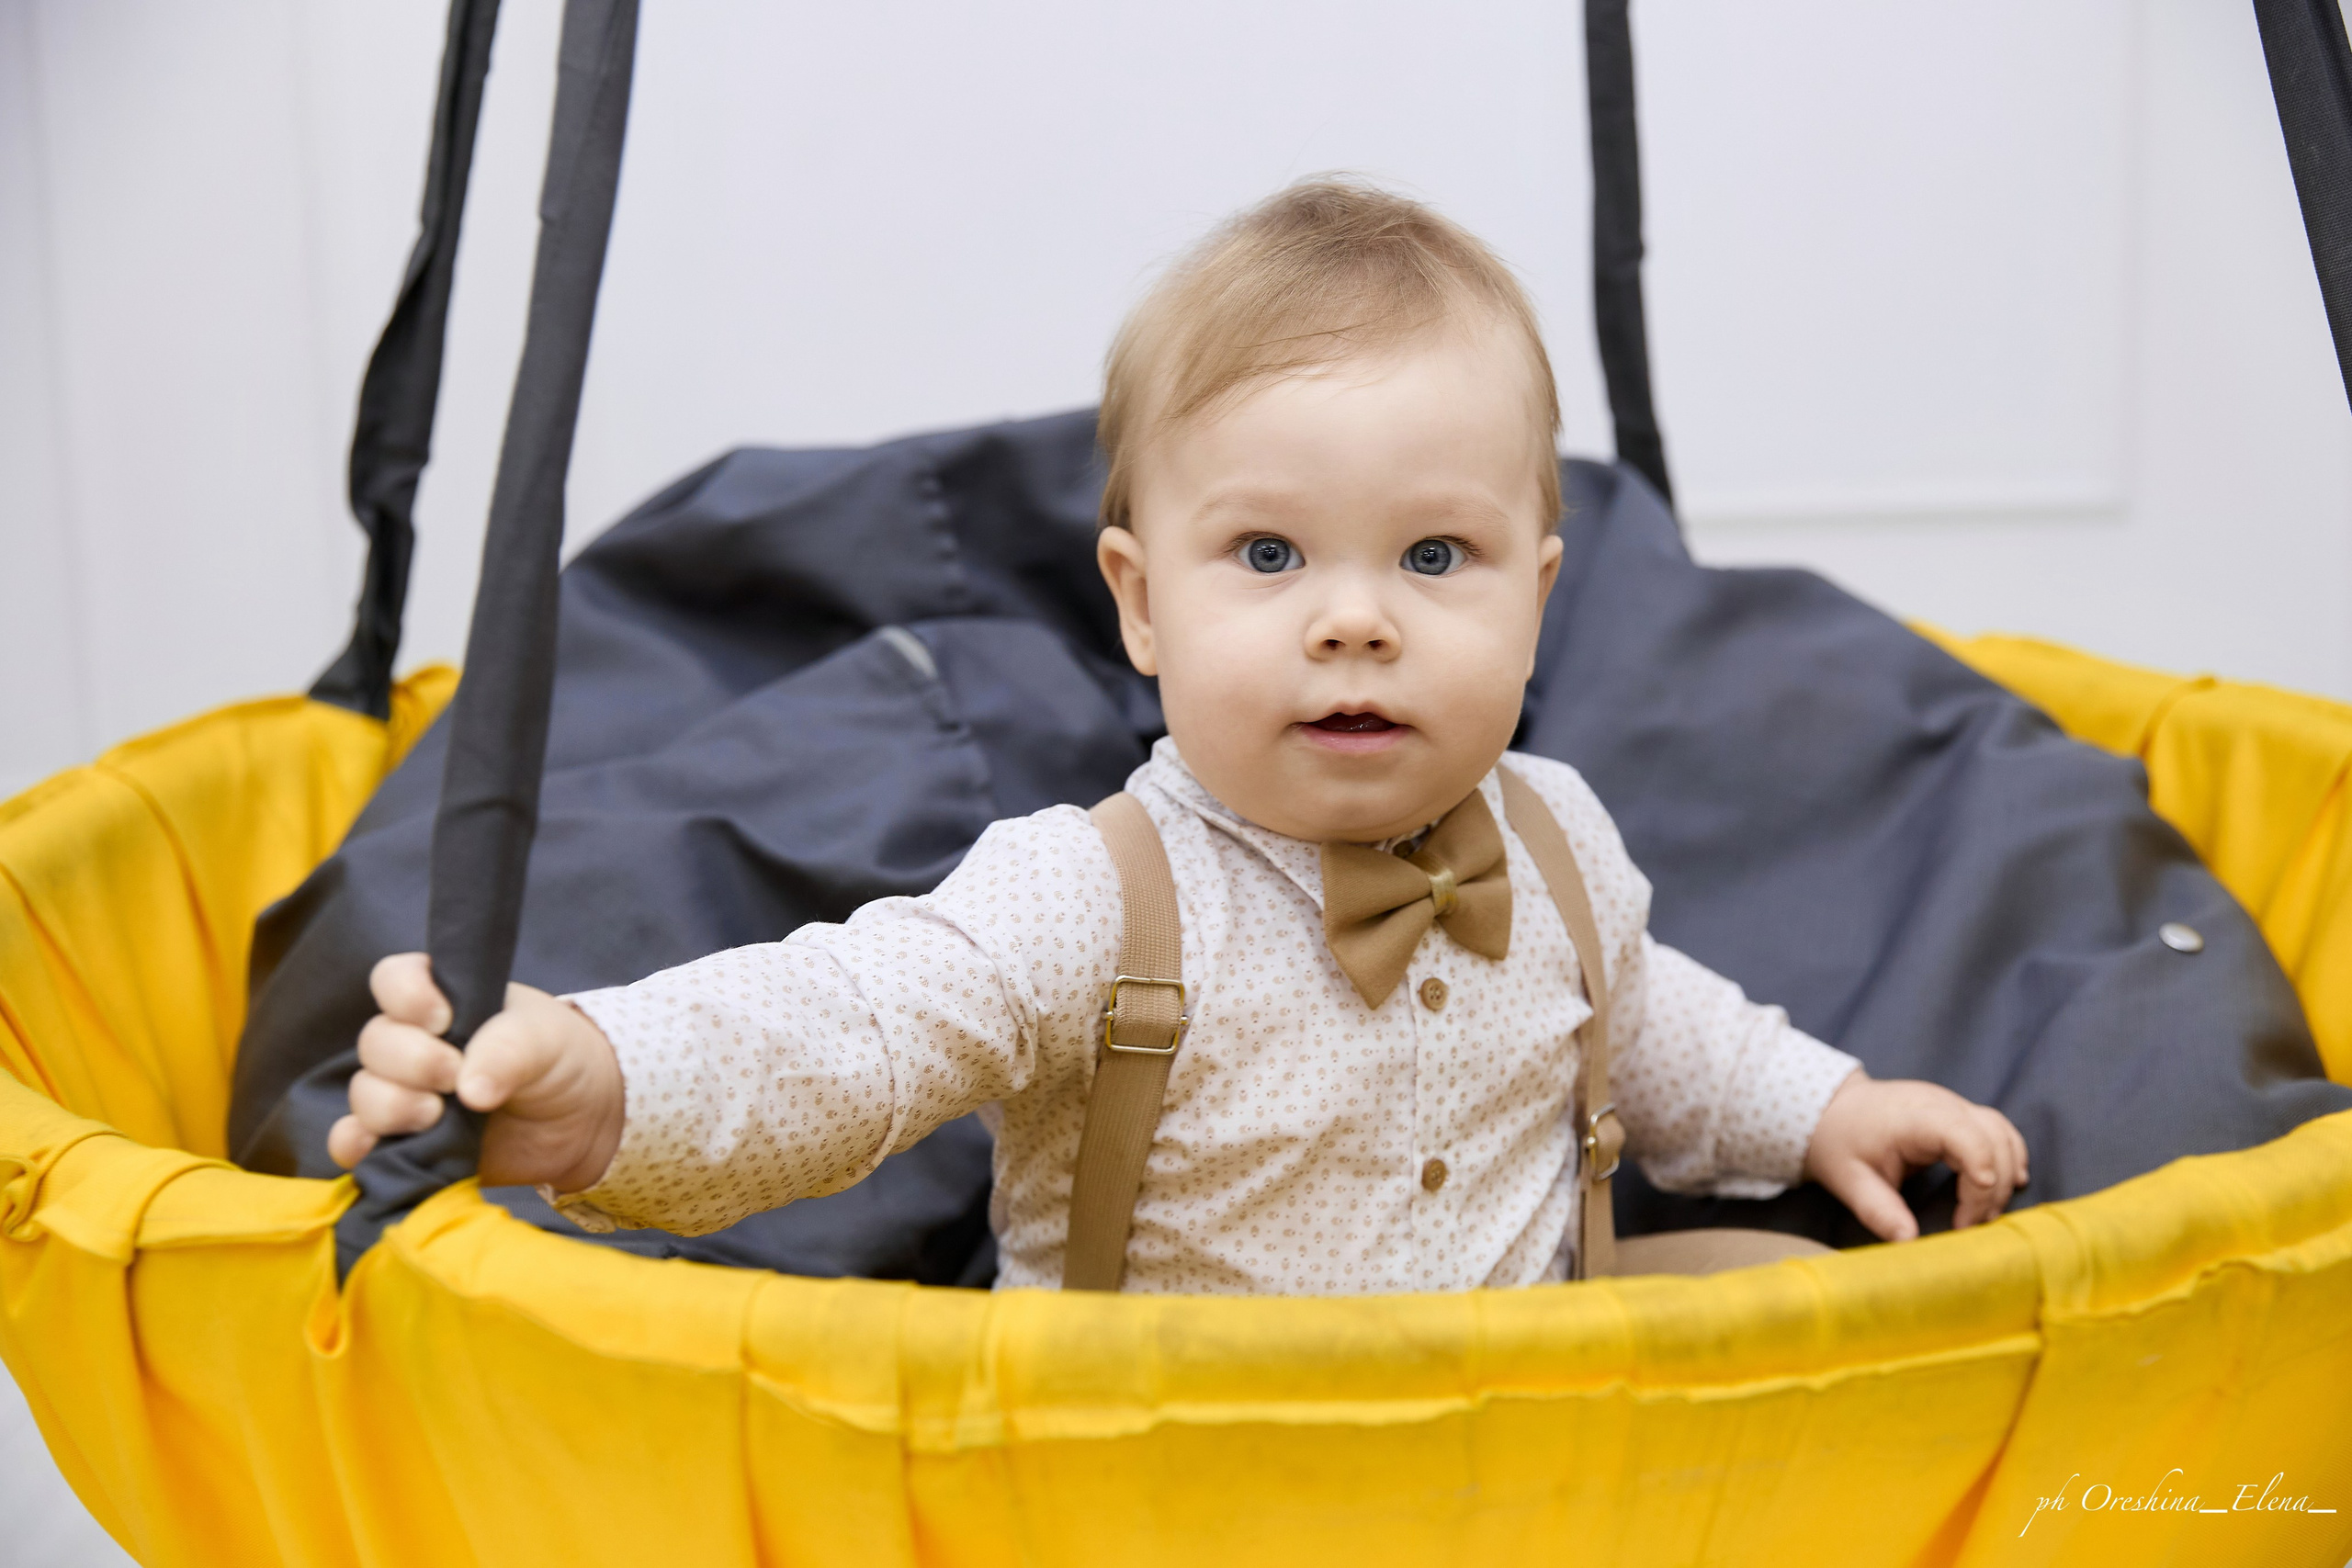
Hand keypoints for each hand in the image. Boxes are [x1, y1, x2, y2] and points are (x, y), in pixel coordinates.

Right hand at [326, 952, 625, 1192]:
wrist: (579, 1119)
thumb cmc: (558, 1059)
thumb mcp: (545, 1042)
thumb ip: (509, 1052)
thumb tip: (469, 1092)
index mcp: (442, 999)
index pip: (394, 979)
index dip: (406, 996)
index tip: (442, 1020)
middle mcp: (413, 1041)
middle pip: (375, 1042)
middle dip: (412, 1062)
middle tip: (454, 1076)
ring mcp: (405, 1091)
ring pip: (364, 1093)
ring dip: (393, 1106)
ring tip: (439, 1116)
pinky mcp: (402, 1140)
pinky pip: (352, 1141)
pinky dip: (355, 1144)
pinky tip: (377, 1146)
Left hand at [1803, 1071, 2027, 1241]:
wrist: (1833, 1110)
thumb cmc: (1840, 1143)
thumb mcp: (1849, 1180)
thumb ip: (1878, 1210)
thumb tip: (1907, 1241)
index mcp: (1914, 1117)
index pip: (1965, 1136)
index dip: (1979, 1173)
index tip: (1968, 1217)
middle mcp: (1941, 1104)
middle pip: (1992, 1139)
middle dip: (1992, 1187)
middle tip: (1971, 1225)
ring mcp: (1953, 1104)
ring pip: (2002, 1133)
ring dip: (2004, 1173)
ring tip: (1986, 1213)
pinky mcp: (1958, 1112)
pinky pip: (1997, 1129)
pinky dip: (2008, 1156)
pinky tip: (2008, 1183)